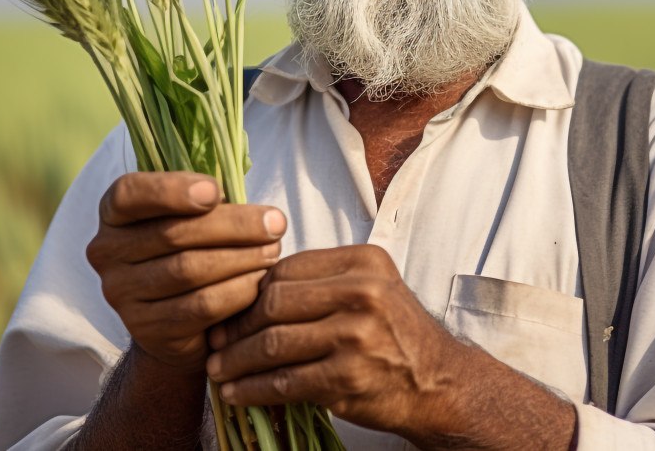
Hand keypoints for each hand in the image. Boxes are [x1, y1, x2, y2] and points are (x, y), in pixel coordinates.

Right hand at [85, 171, 286, 374]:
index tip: (216, 191)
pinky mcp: (145, 329)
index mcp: (115, 214)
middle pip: (174, 234)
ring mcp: (121, 294)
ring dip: (241, 258)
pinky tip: (260, 282)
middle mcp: (107, 252)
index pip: (129, 193)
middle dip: (234, 226)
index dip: (171, 190)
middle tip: (275, 224)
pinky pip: (200, 306)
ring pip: (189, 270)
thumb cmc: (193, 251)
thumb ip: (211, 205)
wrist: (178, 323)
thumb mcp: (194, 219)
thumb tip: (260, 213)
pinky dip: (237, 291)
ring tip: (273, 251)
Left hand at [204, 244, 474, 439]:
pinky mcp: (347, 379)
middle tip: (215, 341)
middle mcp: (363, 293)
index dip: (251, 289)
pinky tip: (237, 393)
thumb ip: (322, 281)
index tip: (231, 307)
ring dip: (237, 360)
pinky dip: (253, 389)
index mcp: (364, 262)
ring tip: (218, 368)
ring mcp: (356, 336)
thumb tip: (251, 286)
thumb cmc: (396, 335)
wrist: (438, 382)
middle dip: (237, 326)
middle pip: (275, 303)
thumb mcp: (371, 289)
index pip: (288, 268)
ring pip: (274, 343)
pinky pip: (284, 382)